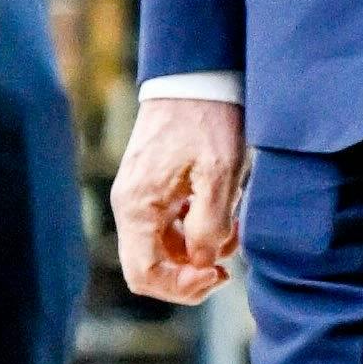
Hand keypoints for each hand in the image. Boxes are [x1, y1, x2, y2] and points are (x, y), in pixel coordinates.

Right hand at [113, 96, 248, 304]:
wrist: (198, 75)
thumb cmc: (208, 120)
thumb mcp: (219, 173)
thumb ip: (209, 225)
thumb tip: (203, 261)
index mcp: (137, 206)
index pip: (144, 274)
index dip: (181, 287)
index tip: (217, 273)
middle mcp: (130, 205)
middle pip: (150, 266)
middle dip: (189, 273)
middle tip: (226, 265)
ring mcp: (139, 196)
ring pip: (163, 247)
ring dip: (197, 251)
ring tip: (232, 231)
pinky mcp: (153, 187)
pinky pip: (169, 225)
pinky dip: (195, 230)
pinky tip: (223, 215)